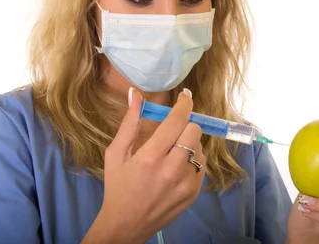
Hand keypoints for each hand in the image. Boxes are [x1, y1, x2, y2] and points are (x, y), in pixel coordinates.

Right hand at [82, 88, 204, 243]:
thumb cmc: (117, 186)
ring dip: (188, 143)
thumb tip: (135, 93)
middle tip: (173, 130)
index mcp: (150, 157)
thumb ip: (129, 122)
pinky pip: (202, 165)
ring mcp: (185, 184)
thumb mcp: (116, 153)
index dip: (184, 104)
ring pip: (199, 147)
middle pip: (193, 131)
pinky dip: (192, 160)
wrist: (126, 225)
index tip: (185, 96)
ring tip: (171, 152)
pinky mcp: (194, 194)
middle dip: (184, 125)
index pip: (177, 121)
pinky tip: (176, 167)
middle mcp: (171, 170)